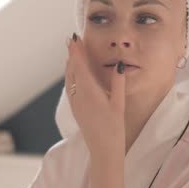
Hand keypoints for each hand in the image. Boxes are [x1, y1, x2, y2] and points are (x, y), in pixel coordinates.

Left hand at [65, 33, 125, 156]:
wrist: (102, 149)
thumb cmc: (114, 128)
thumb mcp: (119, 104)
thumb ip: (118, 83)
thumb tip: (118, 65)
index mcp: (90, 92)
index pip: (80, 66)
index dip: (76, 51)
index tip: (74, 38)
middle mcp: (78, 95)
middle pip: (72, 70)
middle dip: (72, 54)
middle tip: (72, 40)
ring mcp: (75, 102)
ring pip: (69, 78)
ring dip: (70, 64)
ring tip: (71, 52)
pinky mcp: (75, 108)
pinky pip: (69, 86)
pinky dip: (70, 75)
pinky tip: (72, 72)